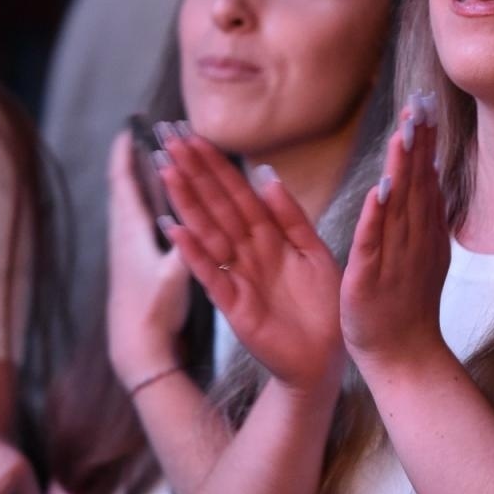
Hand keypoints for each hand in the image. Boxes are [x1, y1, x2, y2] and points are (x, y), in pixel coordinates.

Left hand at [106, 131, 190, 384]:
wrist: (137, 349)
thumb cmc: (153, 311)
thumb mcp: (177, 275)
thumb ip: (189, 245)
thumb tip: (199, 215)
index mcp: (131, 232)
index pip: (123, 182)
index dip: (125, 155)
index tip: (129, 130)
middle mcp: (123, 237)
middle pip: (123, 189)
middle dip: (132, 162)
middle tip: (145, 140)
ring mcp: (125, 252)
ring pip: (129, 208)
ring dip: (138, 185)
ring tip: (153, 168)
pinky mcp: (131, 267)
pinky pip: (136, 226)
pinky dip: (145, 209)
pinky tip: (159, 215)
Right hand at [156, 125, 344, 391]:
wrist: (326, 358)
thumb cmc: (324, 307)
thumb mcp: (314, 253)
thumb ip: (291, 217)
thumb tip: (267, 176)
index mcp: (269, 237)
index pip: (237, 193)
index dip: (216, 165)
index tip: (192, 136)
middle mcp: (248, 253)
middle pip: (217, 206)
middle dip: (194, 173)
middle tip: (168, 140)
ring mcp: (238, 277)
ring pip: (208, 233)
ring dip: (188, 203)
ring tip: (166, 171)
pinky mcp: (235, 306)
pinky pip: (211, 276)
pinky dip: (194, 254)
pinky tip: (176, 230)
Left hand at [341, 95, 447, 375]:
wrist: (405, 357)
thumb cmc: (408, 307)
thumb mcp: (423, 254)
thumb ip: (425, 216)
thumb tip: (430, 176)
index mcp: (423, 233)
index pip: (424, 179)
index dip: (426, 142)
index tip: (426, 104)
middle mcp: (414, 240)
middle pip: (417, 184)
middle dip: (418, 142)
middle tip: (420, 103)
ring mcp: (395, 258)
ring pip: (399, 206)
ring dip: (402, 168)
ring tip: (403, 132)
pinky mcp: (371, 278)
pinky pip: (373, 242)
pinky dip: (377, 217)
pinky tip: (379, 190)